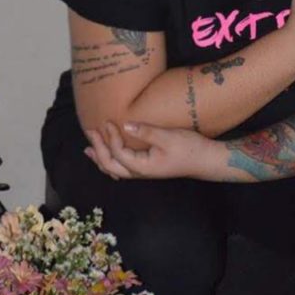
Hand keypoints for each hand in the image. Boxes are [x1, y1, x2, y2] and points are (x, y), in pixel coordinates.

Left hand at [84, 121, 219, 180]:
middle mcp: (140, 172)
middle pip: (110, 165)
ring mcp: (143, 172)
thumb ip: (146, 132)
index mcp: (142, 167)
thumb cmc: (188, 148)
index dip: (110, 138)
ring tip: (89, 149)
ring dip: (100, 158)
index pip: (118, 153)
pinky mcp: (147, 167)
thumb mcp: (167, 137)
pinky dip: (111, 161)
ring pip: (114, 169)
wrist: (205, 160)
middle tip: (90, 132)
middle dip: (98, 149)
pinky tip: (110, 156)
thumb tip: (125, 126)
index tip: (107, 121)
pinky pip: (122, 168)